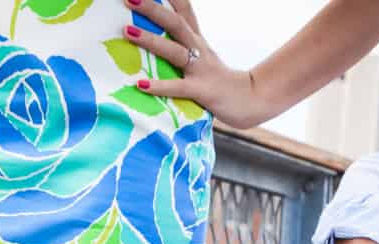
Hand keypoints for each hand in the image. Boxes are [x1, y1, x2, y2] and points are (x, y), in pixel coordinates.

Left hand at [122, 0, 275, 128]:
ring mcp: (200, 69)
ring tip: (128, 31)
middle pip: (175, 22)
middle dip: (152, 9)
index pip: (183, 8)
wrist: (251, 100)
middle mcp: (198, 49)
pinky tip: (141, 85)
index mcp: (197, 39)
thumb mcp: (201, 57)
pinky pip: (178, 87)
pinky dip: (160, 86)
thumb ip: (181, 47)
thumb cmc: (219, 80)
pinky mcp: (201, 91)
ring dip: (150, 40)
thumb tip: (150, 39)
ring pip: (174, 50)